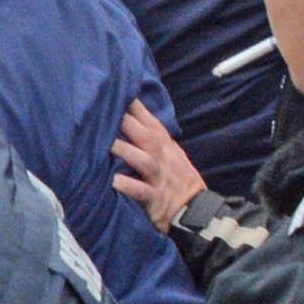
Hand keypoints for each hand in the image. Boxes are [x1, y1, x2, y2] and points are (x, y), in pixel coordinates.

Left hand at [110, 101, 205, 231]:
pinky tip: (114, 181)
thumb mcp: (173, 157)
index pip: (152, 124)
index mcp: (167, 149)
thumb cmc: (179, 183)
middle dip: (128, 123)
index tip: (121, 92)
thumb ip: (156, 141)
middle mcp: (164, 160)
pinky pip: (142, 191)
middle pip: (147, 137)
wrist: (198, 212)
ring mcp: (161, 179)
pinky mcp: (157, 200)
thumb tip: (137, 120)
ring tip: (106, 144)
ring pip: (144, 161)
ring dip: (126, 151)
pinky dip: (129, 186)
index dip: (138, 109)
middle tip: (106, 110)